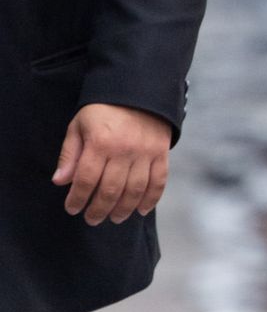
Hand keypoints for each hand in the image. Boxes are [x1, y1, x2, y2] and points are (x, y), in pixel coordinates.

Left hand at [52, 104, 170, 225]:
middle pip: (110, 189)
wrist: (138, 92)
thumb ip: (70, 154)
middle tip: (92, 219)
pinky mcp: (161, 154)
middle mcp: (124, 150)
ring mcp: (145, 153)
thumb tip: (60, 181)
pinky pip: (158, 182)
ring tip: (114, 218)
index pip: (86, 179)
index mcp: (100, 142)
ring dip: (123, 209)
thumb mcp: (79, 126)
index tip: (72, 209)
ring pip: (135, 190)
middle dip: (99, 209)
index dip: (78, 198)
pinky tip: (140, 210)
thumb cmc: (103, 111)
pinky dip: (150, 199)